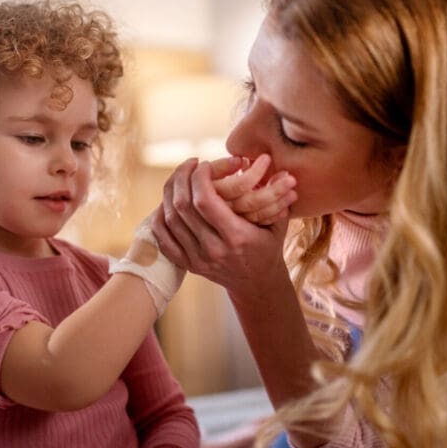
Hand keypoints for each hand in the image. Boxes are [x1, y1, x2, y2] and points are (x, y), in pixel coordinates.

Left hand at [152, 157, 292, 297]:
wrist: (257, 284)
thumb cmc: (268, 247)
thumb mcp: (278, 224)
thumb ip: (278, 198)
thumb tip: (286, 172)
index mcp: (236, 236)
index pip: (205, 200)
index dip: (199, 177)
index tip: (204, 164)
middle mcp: (213, 249)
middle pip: (183, 206)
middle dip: (182, 177)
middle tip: (190, 164)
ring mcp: (197, 258)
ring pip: (170, 218)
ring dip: (170, 192)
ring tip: (180, 177)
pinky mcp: (187, 264)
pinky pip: (163, 237)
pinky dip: (160, 216)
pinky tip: (169, 200)